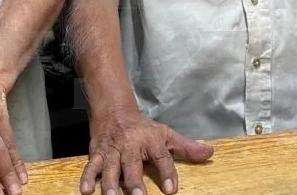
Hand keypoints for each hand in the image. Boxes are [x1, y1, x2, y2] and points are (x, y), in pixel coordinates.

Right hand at [80, 106, 213, 194]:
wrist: (114, 110)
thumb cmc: (143, 128)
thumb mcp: (166, 134)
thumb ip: (187, 148)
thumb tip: (210, 153)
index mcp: (150, 139)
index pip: (161, 157)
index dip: (167, 173)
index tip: (171, 190)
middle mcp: (130, 144)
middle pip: (132, 163)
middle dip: (134, 181)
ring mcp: (112, 149)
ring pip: (109, 167)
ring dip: (110, 183)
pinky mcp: (97, 153)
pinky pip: (91, 166)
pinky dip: (87, 178)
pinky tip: (86, 191)